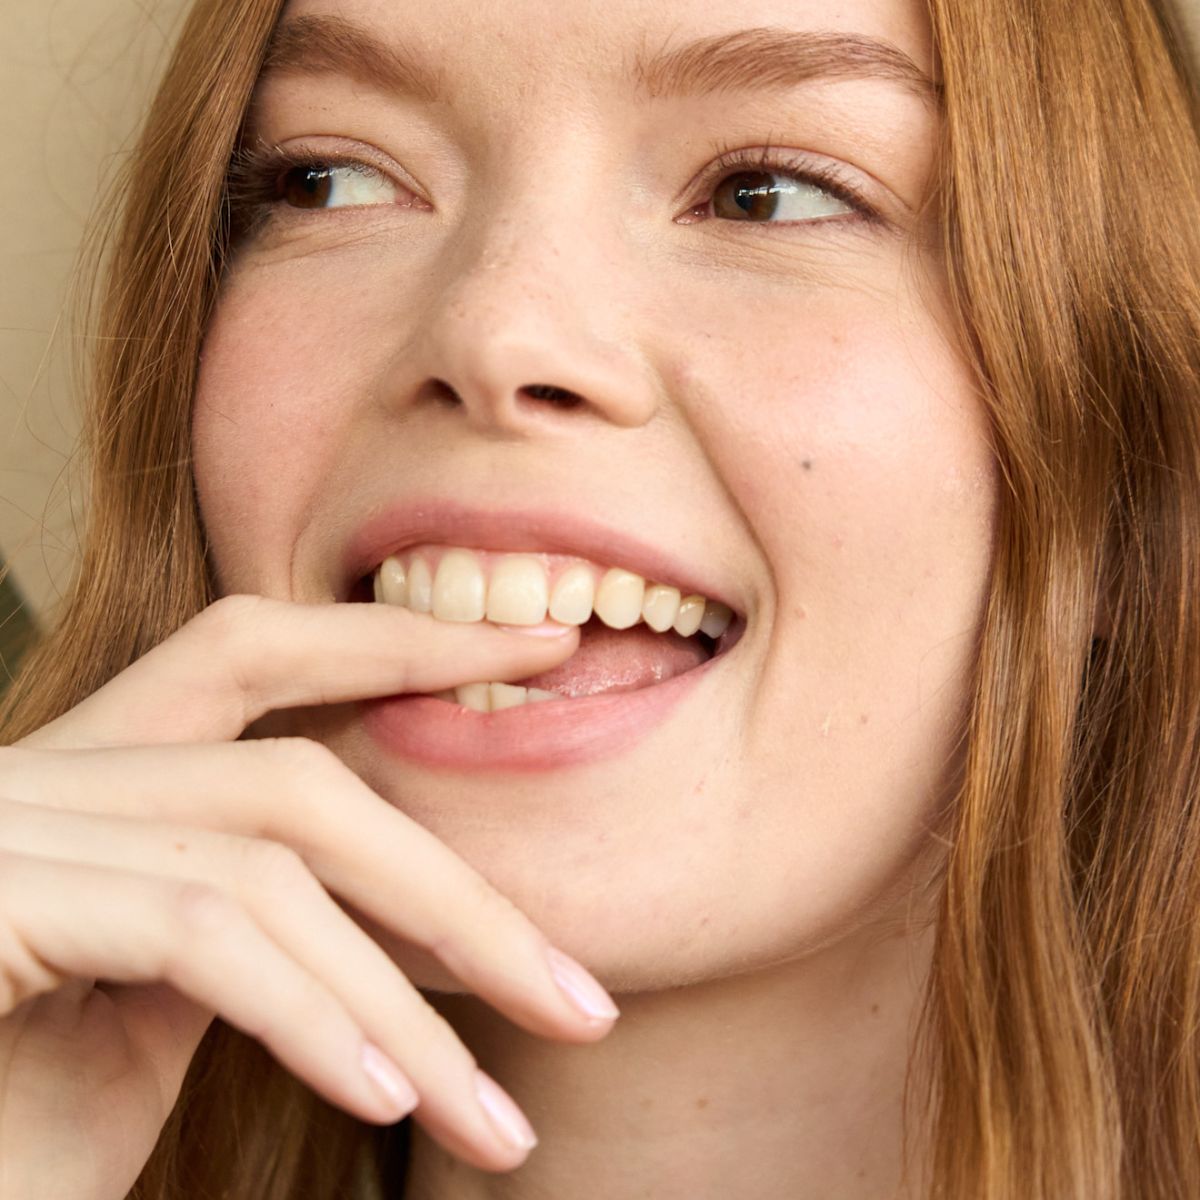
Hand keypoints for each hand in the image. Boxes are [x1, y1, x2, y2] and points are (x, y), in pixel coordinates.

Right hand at [0, 596, 610, 1199]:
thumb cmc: (7, 1119)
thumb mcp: (147, 1022)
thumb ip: (249, 940)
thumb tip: (387, 930)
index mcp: (97, 780)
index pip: (263, 652)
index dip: (404, 641)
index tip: (544, 656)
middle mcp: (47, 774)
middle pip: (301, 777)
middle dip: (457, 890)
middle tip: (585, 1000)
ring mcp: (14, 827)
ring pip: (272, 859)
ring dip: (409, 1000)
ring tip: (498, 1126)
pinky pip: (202, 932)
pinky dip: (316, 1015)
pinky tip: (391, 1097)